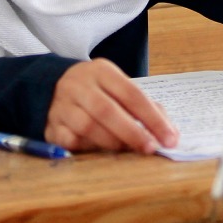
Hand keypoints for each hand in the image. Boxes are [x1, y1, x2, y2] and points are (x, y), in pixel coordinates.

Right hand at [45, 58, 179, 153]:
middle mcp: (79, 85)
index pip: (132, 94)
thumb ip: (147, 108)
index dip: (153, 118)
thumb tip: (171, 134)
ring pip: (88, 127)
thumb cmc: (97, 92)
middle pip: (108, 110)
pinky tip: (100, 151)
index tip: (169, 139)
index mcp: (102, 71)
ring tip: (127, 150)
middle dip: (133, 133)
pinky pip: (70, 141)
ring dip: (112, 142)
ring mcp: (62, 105)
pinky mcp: (51, 126)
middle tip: (151, 149)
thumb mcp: (119, 88)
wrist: (52, 87)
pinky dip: (89, 148)